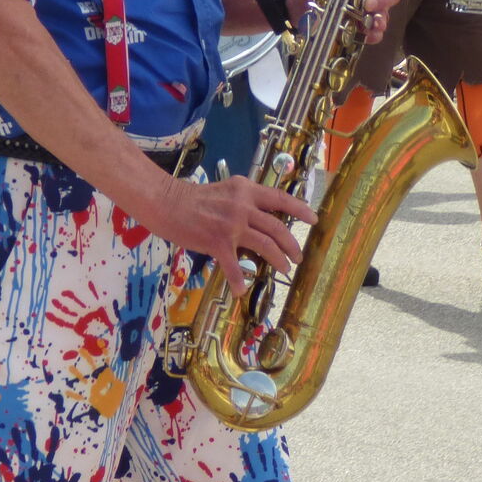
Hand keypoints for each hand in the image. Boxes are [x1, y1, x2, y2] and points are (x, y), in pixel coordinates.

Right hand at [152, 173, 317, 288]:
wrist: (167, 203)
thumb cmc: (194, 198)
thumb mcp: (226, 191)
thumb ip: (244, 201)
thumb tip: (261, 218)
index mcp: (246, 190)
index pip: (280, 199)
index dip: (300, 209)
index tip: (314, 219)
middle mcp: (243, 206)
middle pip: (277, 227)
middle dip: (292, 244)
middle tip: (298, 256)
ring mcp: (232, 225)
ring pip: (266, 246)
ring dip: (278, 260)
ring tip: (284, 269)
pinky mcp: (218, 242)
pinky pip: (234, 267)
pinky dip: (238, 281)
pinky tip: (241, 290)